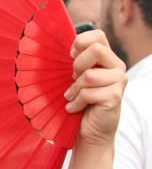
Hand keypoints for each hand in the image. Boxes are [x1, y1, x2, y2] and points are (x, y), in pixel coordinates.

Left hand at [65, 29, 127, 147]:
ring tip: (72, 97)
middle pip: (96, 49)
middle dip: (77, 66)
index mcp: (106, 59)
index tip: (69, 58)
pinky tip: (75, 108)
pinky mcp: (115, 96)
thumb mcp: (73, 80)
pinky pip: (88, 93)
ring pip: (90, 74)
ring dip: (75, 89)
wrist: (89, 132)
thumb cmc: (78, 104)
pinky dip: (76, 102)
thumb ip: (72, 64)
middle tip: (73, 80)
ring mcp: (119, 80)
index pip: (97, 35)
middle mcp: (116, 66)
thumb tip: (49, 48)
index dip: (80, 43)